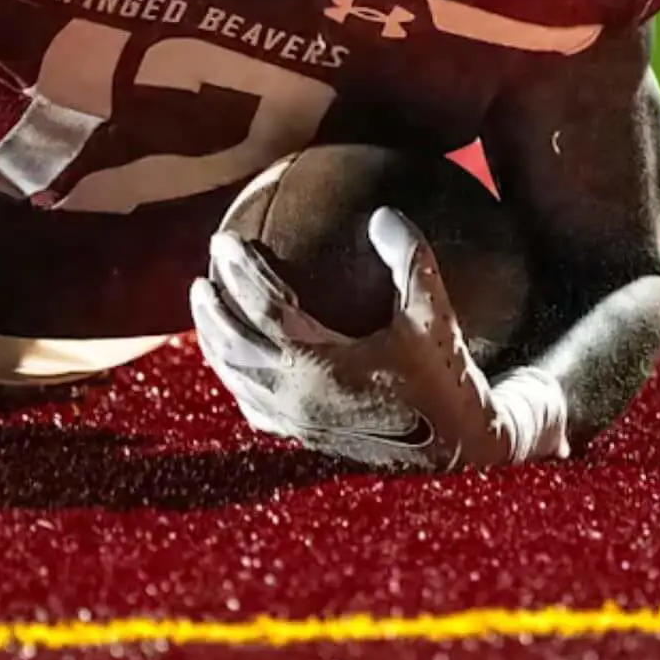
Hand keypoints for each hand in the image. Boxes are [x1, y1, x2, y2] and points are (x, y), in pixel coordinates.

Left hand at [190, 208, 568, 471]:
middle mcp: (297, 397)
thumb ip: (410, 262)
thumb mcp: (435, 317)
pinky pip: (251, 404)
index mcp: (320, 366)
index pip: (262, 311)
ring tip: (205, 306)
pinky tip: (233, 358)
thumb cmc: (444, 376)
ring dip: (214, 340)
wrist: (455, 447)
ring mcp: (295, 421)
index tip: (223, 239)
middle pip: (232, 346)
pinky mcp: (302, 436)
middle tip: (204, 270)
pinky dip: (234, 374)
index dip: (239, 272)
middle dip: (211, 307)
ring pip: (235, 378)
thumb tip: (383, 213)